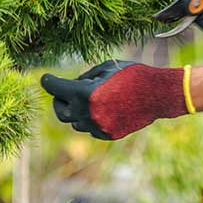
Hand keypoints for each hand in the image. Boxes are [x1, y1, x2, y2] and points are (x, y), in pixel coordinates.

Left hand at [40, 60, 191, 139]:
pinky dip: (89, 119)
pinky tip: (99, 109)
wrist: (158, 94)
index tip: (45, 78)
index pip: (55, 88)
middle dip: (58, 100)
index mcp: (83, 93)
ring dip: (75, 111)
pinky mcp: (107, 134)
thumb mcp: (106, 67)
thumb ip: (85, 77)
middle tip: (62, 93)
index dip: (48, 81)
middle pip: (60, 111)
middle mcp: (86, 113)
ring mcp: (97, 126)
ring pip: (74, 122)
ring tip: (85, 100)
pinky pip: (90, 128)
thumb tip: (72, 84)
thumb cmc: (132, 74)